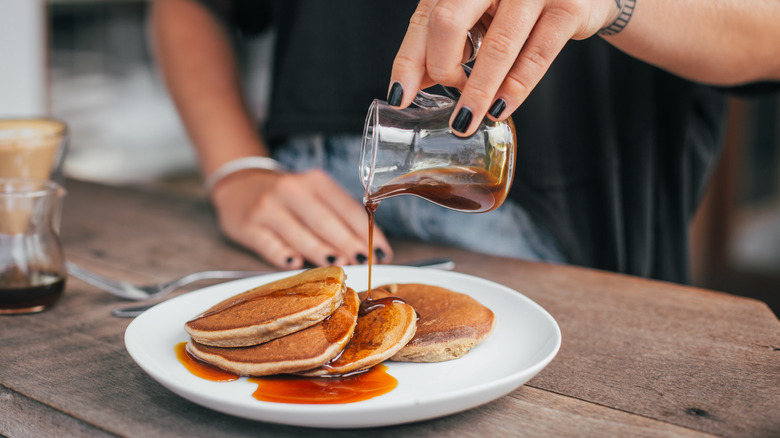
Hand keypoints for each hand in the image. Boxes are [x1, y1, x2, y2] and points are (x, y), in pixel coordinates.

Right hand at [211, 169, 393, 268]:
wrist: (239, 186)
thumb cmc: (287, 197)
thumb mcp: (313, 194)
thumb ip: (338, 216)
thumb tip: (368, 248)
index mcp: (314, 181)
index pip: (348, 209)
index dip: (368, 233)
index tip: (383, 253)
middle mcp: (291, 191)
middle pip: (325, 222)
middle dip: (348, 244)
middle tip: (363, 262)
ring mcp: (267, 208)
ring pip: (300, 235)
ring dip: (322, 253)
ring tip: (340, 266)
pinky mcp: (247, 226)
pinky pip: (270, 245)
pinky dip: (285, 256)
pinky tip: (297, 264)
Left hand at [390, 0, 619, 135]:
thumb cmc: (519, 4)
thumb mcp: (476, 17)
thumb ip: (444, 45)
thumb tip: (408, 86)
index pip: (425, 18)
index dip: (409, 60)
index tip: (400, 96)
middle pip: (448, 21)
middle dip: (443, 70)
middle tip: (447, 101)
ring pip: (497, 45)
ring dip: (478, 92)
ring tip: (466, 122)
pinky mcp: (567, 8)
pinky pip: (536, 56)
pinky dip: (514, 89)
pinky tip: (499, 110)